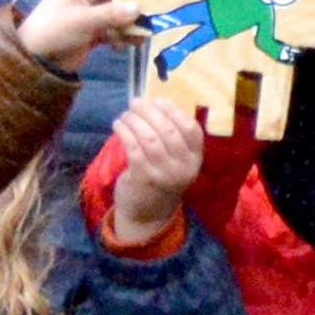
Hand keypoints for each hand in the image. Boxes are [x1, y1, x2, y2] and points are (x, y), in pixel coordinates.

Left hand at [16, 0, 142, 73]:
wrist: (35, 62)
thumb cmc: (54, 31)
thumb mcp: (82, 20)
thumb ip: (112, 13)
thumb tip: (139, 7)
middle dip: (134, 2)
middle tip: (157, 9)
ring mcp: (89, 15)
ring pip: (117, 14)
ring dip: (129, 23)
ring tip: (144, 34)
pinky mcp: (91, 34)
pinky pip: (111, 31)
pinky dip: (120, 37)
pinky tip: (124, 47)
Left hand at [95, 93, 208, 246]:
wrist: (148, 214)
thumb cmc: (161, 178)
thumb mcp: (175, 161)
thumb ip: (171, 137)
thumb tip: (152, 104)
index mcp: (195, 159)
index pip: (191, 129)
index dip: (174, 111)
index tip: (158, 100)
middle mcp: (183, 167)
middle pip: (168, 130)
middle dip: (149, 111)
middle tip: (135, 102)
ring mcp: (164, 174)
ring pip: (149, 138)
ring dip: (134, 121)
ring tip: (126, 114)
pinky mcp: (143, 178)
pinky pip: (133, 148)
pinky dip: (124, 132)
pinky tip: (118, 125)